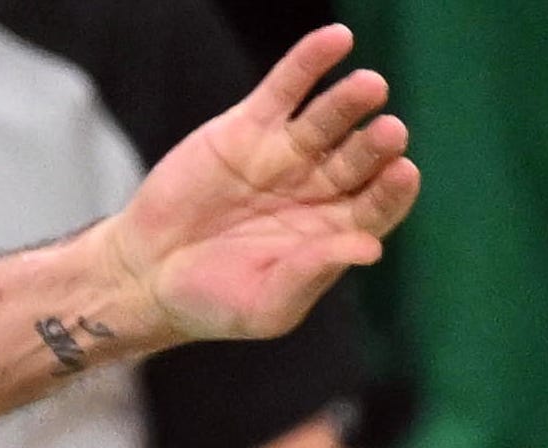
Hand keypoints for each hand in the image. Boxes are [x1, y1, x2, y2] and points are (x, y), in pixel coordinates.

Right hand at [108, 24, 418, 345]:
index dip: (392, 190)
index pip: (377, 206)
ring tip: (370, 88)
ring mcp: (285, 154)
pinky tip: (336, 40)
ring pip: (329, 118)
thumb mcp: (263, 307)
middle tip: (389, 134)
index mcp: (330, 234)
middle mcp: (317, 189)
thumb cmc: (210, 302)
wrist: (145, 276)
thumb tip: (369, 248)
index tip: (401, 174)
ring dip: (351, 100)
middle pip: (360, 159)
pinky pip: (286, 88)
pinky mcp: (249, 127)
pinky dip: (310, 62)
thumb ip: (311, 276)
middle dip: (376, 145)